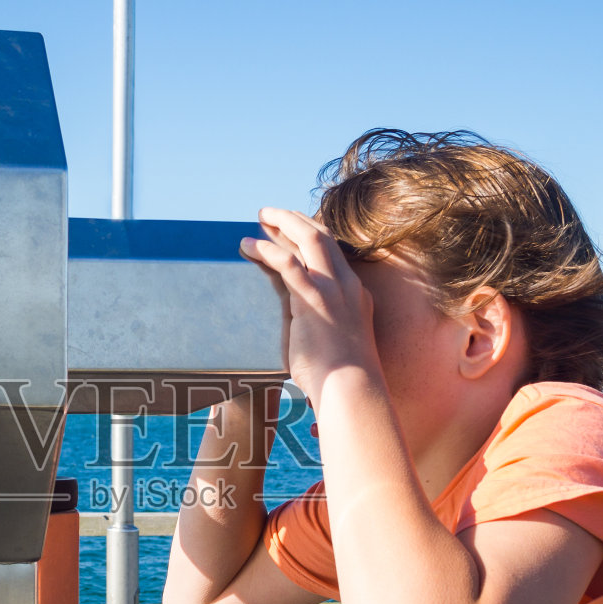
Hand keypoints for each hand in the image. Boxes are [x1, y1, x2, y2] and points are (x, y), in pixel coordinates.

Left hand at [240, 208, 380, 410]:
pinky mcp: (314, 300)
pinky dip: (267, 250)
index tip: (288, 227)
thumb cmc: (337, 376)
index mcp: (354, 293)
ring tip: (260, 217)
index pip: (331, 251)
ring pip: (310, 239)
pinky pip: (288, 264)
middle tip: (270, 214)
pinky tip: (249, 245)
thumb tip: (285, 302)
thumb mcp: (324, 337)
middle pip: (323, 237)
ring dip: (283, 223)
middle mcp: (347, 285)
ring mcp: (333, 290)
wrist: (350, 389)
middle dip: (295, 220)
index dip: (308, 234)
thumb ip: (306, 313)